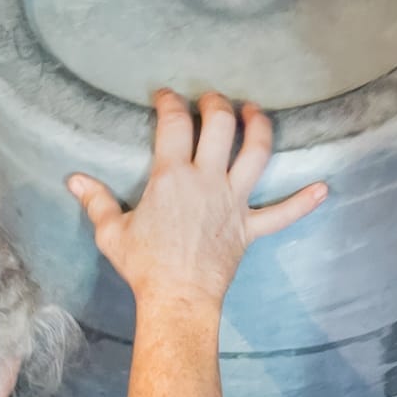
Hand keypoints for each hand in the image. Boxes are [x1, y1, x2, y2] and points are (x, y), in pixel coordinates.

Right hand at [67, 90, 326, 307]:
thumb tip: (73, 179)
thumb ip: (94, 200)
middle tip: (212, 99)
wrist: (177, 299)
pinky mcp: (249, 228)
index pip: (173, 123)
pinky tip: (324, 189)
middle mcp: (207, 181)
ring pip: (256, 154)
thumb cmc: (143, 266)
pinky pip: (282, 214)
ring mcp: (233, 203)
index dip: (169, 102)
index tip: (166, 96)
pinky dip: (304, 202)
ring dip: (260, 127)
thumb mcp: (111, 232)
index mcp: (171, 176)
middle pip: (220, 126)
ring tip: (256, 112)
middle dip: (217, 104)